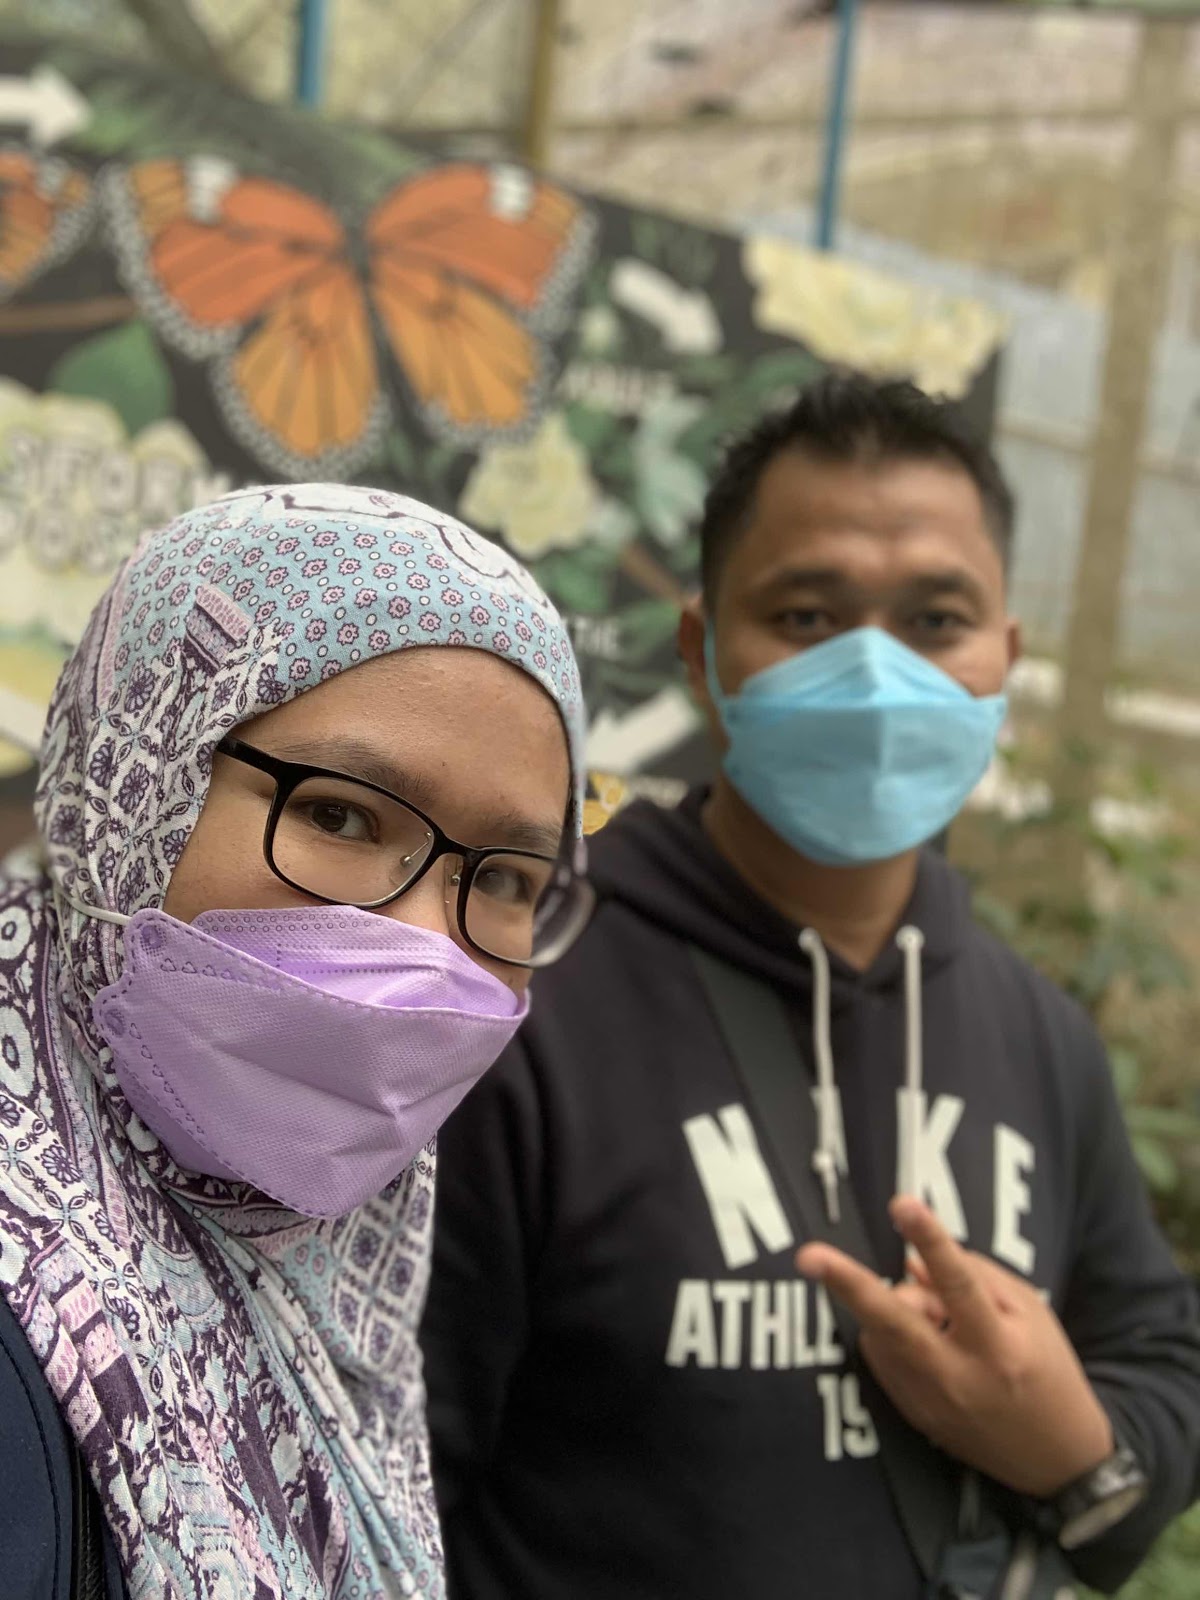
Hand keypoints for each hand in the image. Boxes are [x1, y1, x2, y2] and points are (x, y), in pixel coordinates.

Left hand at [796, 1196, 1113, 1497]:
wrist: (1055, 1461)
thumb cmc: (1047, 1372)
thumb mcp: (1029, 1314)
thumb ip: (975, 1277)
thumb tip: (914, 1258)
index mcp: (997, 1345)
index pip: (958, 1282)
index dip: (929, 1240)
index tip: (903, 1205)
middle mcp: (957, 1376)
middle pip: (893, 1321)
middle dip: (848, 1284)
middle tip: (807, 1256)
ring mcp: (928, 1401)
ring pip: (881, 1331)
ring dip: (896, 1307)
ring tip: (940, 1318)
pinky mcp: (911, 1414)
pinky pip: (882, 1355)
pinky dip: (894, 1334)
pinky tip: (929, 1340)